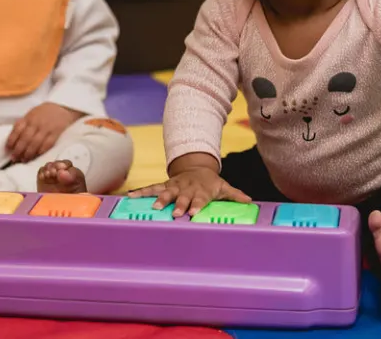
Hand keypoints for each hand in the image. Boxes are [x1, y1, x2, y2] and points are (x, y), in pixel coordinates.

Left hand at [6, 103, 81, 162]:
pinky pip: (47, 144)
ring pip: (35, 143)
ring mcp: (46, 128)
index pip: (17, 129)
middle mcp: (36, 122)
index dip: (11, 140)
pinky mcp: (56, 132)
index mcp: (28, 118)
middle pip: (25, 138)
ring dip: (28, 153)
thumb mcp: (32, 114)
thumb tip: (13, 139)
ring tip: (24, 160)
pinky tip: (36, 155)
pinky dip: (41, 151)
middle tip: (14, 158)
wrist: (63, 107)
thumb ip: (24, 124)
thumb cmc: (45, 112)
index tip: (8, 149)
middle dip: (18, 150)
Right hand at [129, 164, 250, 217]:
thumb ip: (235, 195)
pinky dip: (141, 192)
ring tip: (154, 207)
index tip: (193, 213)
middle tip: (175, 213)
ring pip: (166, 192)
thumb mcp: (224, 187)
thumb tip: (250, 201)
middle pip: (182, 197)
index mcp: (201, 190)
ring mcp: (174, 185)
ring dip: (160, 199)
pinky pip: (151, 188)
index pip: (200, 199)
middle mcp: (187, 188)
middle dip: (178, 204)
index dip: (197, 205)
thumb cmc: (211, 183)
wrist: (196, 168)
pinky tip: (130, 196)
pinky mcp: (164, 185)